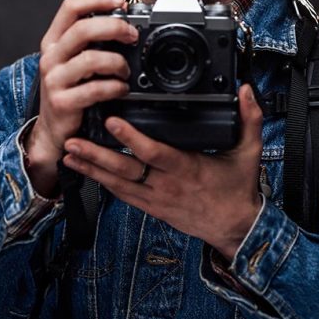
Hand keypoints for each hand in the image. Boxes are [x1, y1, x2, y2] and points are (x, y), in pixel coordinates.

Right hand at [24, 0, 138, 196]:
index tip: (119, 2)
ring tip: (126, 71)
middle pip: (82, 29)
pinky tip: (121, 89)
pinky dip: (115, 87)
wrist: (52, 130)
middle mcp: (51, 57)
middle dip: (114, 28)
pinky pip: (95, 89)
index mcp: (53, 41)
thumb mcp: (73, 62)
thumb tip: (124, 23)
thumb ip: (90, 43)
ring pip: (90, 59)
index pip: (70, 7)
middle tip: (132, 35)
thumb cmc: (69, 91)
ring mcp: (54, 80)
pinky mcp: (62, 102)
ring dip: (117, 62)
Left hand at [62, 83, 263, 258]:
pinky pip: (122, 195)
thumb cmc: (238, 189)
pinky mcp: (151, 207)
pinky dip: (102, 182)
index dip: (130, 138)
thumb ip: (250, 119)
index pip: (153, 152)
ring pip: (117, 184)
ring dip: (91, 168)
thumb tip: (248, 90)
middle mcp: (166, 185)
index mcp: (187, 168)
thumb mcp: (249, 153)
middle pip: (125, 170)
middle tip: (72, 140)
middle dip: (95, 155)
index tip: (111, 121)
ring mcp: (156, 199)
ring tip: (68, 153)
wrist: (234, 228)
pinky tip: (86, 171)